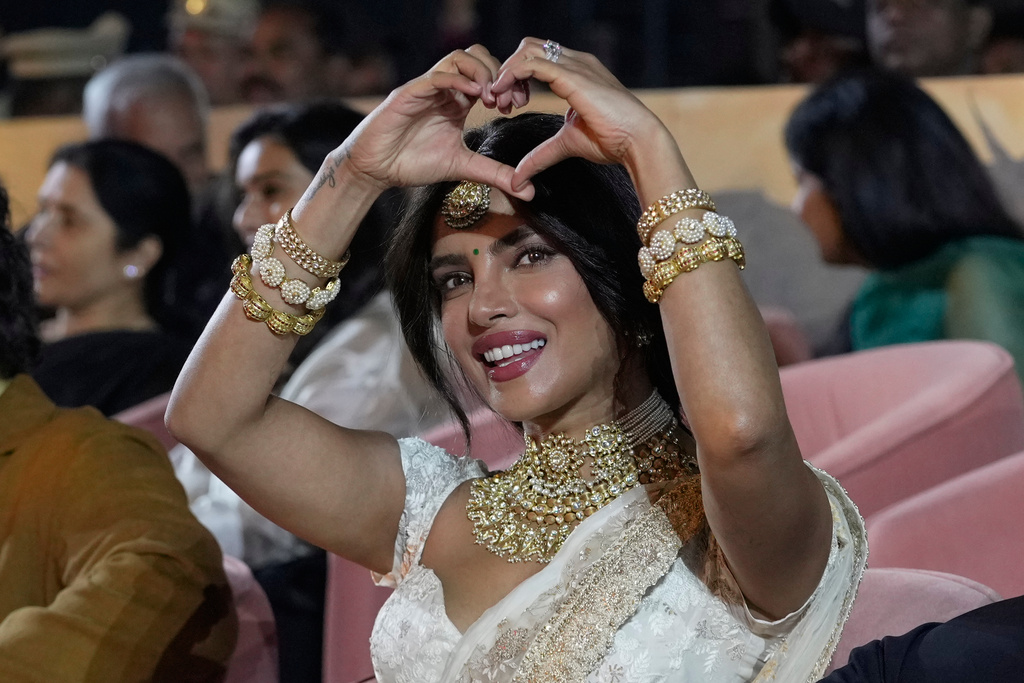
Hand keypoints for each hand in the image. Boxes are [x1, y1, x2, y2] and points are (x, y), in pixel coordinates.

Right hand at [340, 46, 530, 198]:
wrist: (377, 170)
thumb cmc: (414, 163)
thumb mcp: (463, 168)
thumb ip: (494, 174)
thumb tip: (528, 190)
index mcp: (458, 101)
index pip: (488, 74)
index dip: (508, 85)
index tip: (516, 106)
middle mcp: (444, 89)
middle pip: (477, 56)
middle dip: (499, 74)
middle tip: (506, 102)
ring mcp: (427, 88)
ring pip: (458, 59)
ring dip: (481, 73)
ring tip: (490, 99)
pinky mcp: (410, 94)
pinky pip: (436, 76)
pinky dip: (458, 81)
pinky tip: (474, 97)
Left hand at [490, 38, 676, 192]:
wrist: (637, 140)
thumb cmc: (612, 140)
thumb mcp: (566, 144)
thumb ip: (540, 156)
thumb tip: (517, 179)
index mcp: (577, 71)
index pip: (537, 58)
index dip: (516, 77)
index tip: (508, 106)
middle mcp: (576, 62)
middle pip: (528, 47)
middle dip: (508, 71)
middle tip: (500, 103)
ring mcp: (575, 65)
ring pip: (527, 51)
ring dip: (506, 73)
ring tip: (500, 101)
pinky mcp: (572, 76)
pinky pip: (532, 64)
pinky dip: (512, 76)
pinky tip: (505, 96)